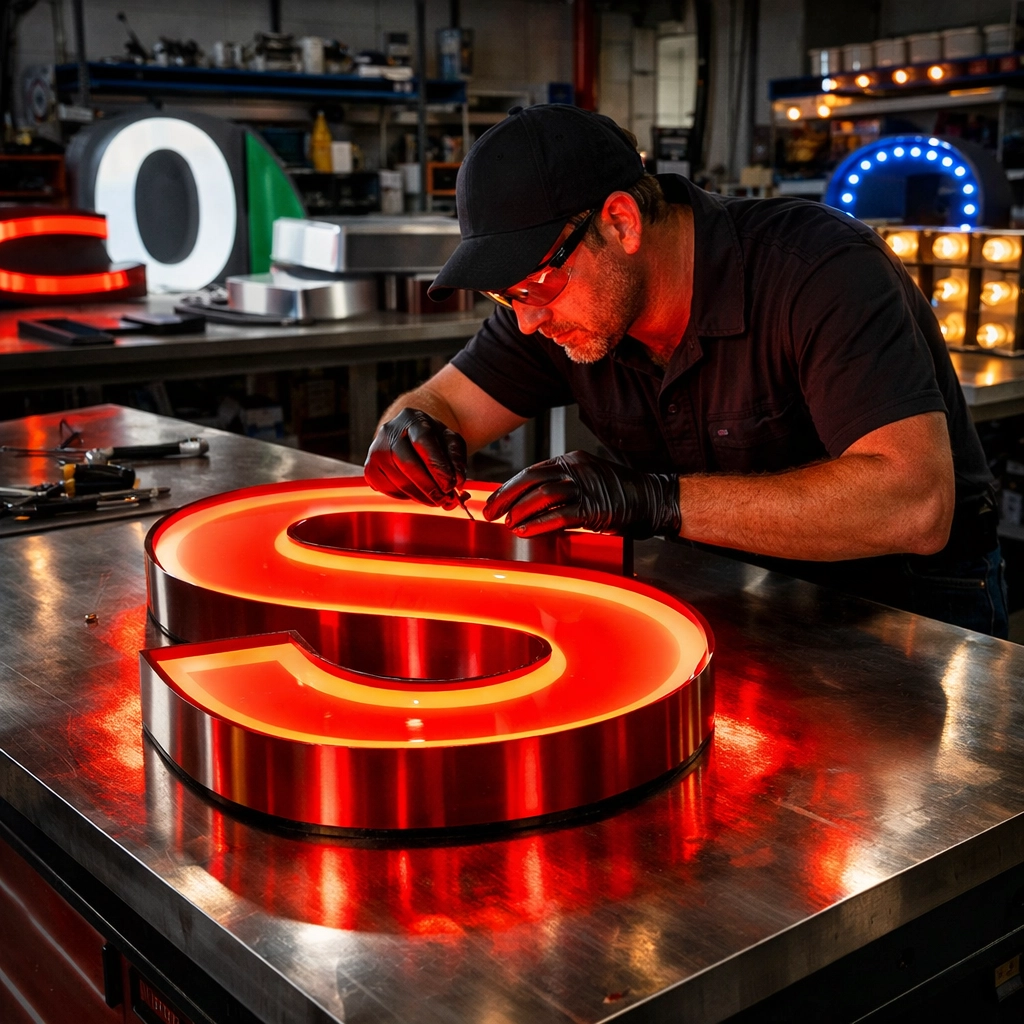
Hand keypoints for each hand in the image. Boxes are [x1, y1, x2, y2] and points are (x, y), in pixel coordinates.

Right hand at [364, 408, 467, 508]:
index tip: (450, 485)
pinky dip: (406, 496)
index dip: (437, 465)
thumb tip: (457, 480)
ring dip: (420, 496)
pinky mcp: (370, 468)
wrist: (408, 435)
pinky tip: (418, 493)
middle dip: (429, 486)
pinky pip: (388, 489)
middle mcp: (390, 431)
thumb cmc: (433, 440)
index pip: (423, 441)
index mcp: (412, 419)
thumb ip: (456, 457)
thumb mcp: (450, 440)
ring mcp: (376, 450)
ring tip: (436, 500)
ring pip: (398, 480)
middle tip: (445, 500)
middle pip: (407, 463)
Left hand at [483, 450, 680, 538]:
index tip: (494, 502)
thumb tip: (529, 504)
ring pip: (542, 495)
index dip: (509, 488)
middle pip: (531, 480)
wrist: (653, 499)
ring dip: (520, 511)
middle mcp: (576, 469)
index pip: (531, 471)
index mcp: (571, 461)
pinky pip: (560, 514)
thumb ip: (561, 488)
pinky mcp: (594, 507)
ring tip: (508, 525)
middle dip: (506, 498)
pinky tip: (526, 531)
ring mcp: (586, 486)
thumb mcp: (586, 482)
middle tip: (491, 514)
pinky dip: (539, 524)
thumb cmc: (620, 494)